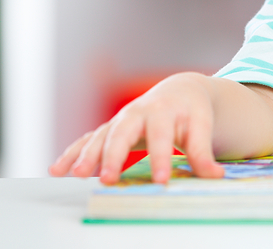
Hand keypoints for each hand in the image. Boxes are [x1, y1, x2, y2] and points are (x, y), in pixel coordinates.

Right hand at [49, 72, 224, 184]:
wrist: (180, 90)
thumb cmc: (191, 110)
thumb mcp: (201, 126)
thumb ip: (203, 152)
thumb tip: (215, 175)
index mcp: (163, 111)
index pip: (161, 136)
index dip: (161, 159)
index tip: (161, 181)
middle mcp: (138, 113)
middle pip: (122, 133)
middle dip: (113, 156)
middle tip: (107, 180)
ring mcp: (121, 120)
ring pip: (100, 136)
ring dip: (86, 156)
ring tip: (75, 176)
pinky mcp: (110, 129)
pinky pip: (88, 140)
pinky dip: (72, 153)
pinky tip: (57, 170)